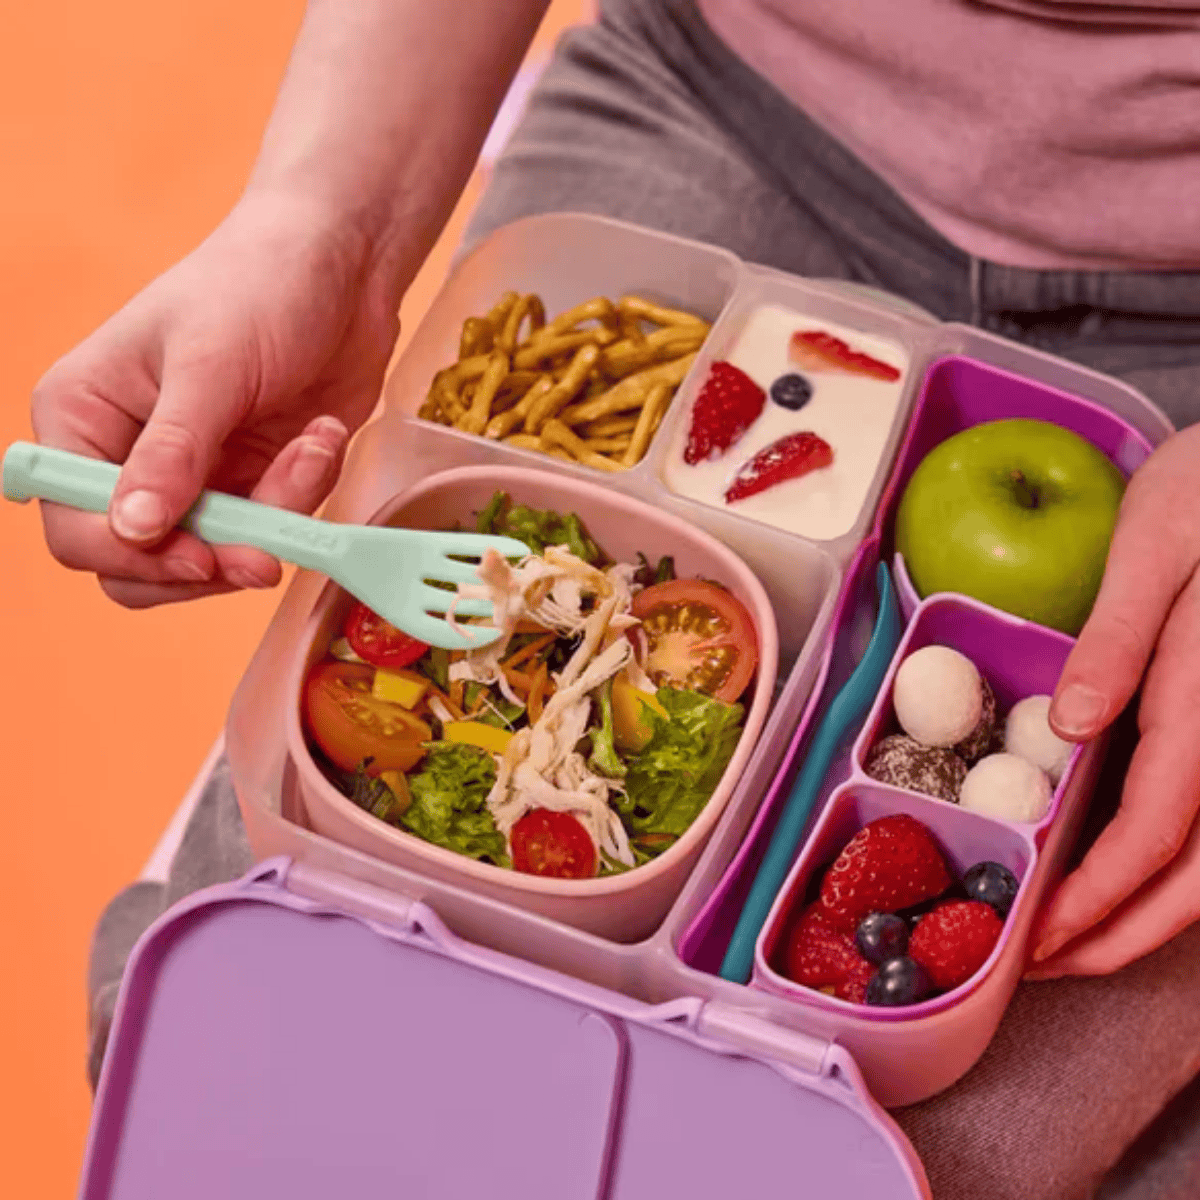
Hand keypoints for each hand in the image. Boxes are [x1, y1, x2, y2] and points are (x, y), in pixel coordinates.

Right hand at [31, 191, 401, 605]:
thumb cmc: (257, 286)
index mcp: (82, 418)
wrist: (342, 268)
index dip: (134, 556)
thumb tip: (133, 529)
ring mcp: (195, 477)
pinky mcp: (253, 484)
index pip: (75, 527)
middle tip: (265, 549)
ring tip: (310, 444)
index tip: (200, 555)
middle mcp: (128, 457)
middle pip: (139, 566)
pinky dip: (306, 492)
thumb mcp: (209, 366)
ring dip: (274, 515)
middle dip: (211, 559)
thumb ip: (172, 453)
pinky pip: (274, 530)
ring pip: (217, 556)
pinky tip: (320, 434)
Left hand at [1028, 423, 1199, 976]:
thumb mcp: (1158, 544)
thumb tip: (1073, 726)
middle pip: (1198, 874)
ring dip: (1146, 916)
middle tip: (1045, 967)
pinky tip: (1119, 875)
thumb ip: (1120, 636)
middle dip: (1121, 934)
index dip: (1101, 899)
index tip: (1043, 940)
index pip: (1157, 829)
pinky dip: (1169, 867)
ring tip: (1073, 943)